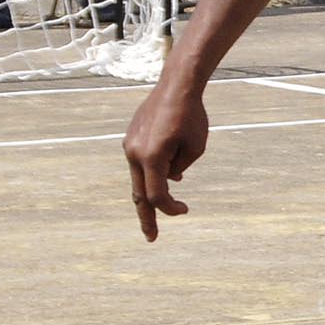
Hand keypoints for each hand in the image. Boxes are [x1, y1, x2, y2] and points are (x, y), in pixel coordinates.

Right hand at [124, 86, 209, 239]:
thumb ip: (180, 168)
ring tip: (157, 212)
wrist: (176, 86)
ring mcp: (130, 145)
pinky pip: (140, 163)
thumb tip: (170, 180)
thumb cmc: (191, 116)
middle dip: (147, 217)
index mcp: (151, 157)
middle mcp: (134, 153)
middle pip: (139, 194)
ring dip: (150, 194)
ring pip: (139, 178)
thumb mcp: (195, 148)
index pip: (157, 195)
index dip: (170, 208)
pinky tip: (167, 177)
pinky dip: (150, 174)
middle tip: (151, 238)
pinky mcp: (131, 138)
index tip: (186, 210)